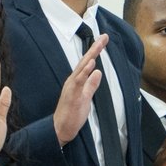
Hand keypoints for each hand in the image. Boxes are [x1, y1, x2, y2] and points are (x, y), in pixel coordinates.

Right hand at [52, 32, 107, 146]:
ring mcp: (72, 87)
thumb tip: (98, 72)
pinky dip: (84, 71)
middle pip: (85, 61)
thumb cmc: (72, 114)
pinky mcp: (72, 95)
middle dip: (95, 48)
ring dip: (90, 56)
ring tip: (99, 45)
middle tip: (104, 36)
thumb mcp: (86, 97)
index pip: (87, 63)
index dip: (95, 51)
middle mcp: (73, 80)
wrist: (60, 128)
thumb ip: (91, 85)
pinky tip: (91, 64)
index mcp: (76, 81)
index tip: (103, 40)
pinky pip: (79, 81)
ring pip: (82, 68)